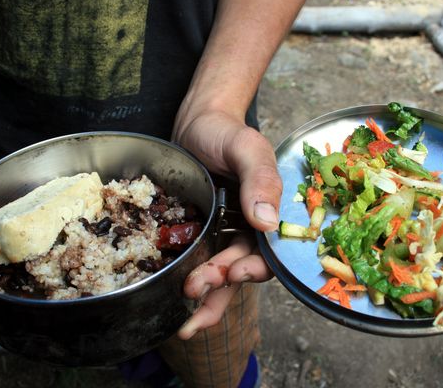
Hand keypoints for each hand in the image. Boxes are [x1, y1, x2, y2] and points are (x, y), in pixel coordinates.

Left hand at [172, 111, 281, 338]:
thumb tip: (268, 224)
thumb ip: (259, 178)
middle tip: (194, 287)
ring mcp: (222, 235)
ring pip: (219, 275)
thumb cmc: (225, 131)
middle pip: (241, 270)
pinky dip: (185, 281)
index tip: (235, 271)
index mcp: (269, 215)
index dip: (256, 269)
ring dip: (206, 298)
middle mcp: (248, 231)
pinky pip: (194, 263)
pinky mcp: (197, 235)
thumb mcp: (246, 148)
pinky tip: (171, 299)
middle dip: (221, 286)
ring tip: (185, 320)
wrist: (195, 123)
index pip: (271, 253)